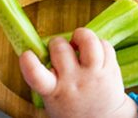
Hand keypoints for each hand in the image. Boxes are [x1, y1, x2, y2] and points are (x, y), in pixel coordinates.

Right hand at [19, 28, 137, 117]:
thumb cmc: (70, 103)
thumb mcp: (51, 95)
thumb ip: (44, 75)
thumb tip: (38, 45)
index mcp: (53, 90)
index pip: (37, 76)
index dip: (29, 62)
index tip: (26, 54)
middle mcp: (74, 82)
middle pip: (61, 48)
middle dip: (57, 42)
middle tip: (60, 49)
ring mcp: (94, 75)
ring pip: (89, 42)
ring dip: (81, 35)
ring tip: (79, 42)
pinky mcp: (110, 70)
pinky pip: (105, 44)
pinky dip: (98, 43)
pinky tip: (94, 51)